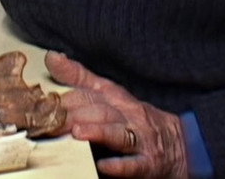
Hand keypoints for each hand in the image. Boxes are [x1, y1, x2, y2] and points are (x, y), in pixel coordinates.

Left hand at [45, 51, 187, 177]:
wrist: (180, 143)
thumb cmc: (136, 118)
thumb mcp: (110, 94)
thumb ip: (80, 77)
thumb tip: (52, 57)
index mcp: (116, 98)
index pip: (90, 93)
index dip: (68, 96)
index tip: (44, 100)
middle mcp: (127, 115)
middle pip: (101, 110)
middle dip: (76, 114)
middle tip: (52, 120)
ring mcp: (140, 139)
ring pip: (118, 133)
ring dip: (99, 131)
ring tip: (78, 133)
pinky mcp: (149, 163)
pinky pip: (136, 164)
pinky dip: (121, 165)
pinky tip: (106, 166)